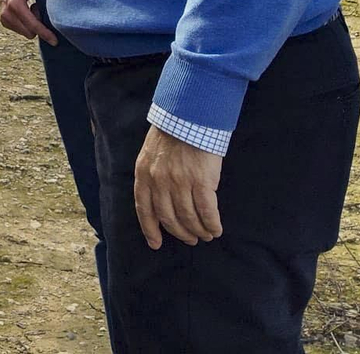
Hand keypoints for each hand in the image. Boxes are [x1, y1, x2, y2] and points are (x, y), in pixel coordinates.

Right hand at [0, 0, 55, 43]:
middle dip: (39, 26)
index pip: (32, 23)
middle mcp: (6, 12)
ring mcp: (3, 18)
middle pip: (29, 32)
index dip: (44, 33)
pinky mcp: (4, 22)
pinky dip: (27, 25)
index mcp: (15, 2)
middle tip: (39, 10)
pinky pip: (21, 32)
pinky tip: (27, 14)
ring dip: (33, 26)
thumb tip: (61, 6)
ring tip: (32, 10)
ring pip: (26, 33)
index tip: (55, 41)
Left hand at [134, 125, 223, 248]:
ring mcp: (180, 182)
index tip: (155, 243)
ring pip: (188, 218)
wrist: (189, 116)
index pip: (144, 208)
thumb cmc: (171, 135)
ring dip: (198, 231)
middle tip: (190, 239)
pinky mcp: (202, 182)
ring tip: (205, 235)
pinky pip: (207, 212)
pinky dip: (212, 224)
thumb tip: (160, 200)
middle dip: (179, 233)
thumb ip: (152, 176)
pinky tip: (216, 229)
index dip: (150, 229)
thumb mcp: (150, 154)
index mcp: (144, 174)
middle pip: (168, 217)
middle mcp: (159, 181)